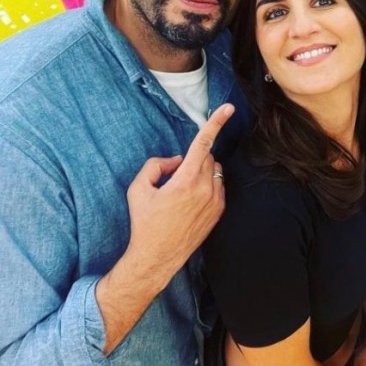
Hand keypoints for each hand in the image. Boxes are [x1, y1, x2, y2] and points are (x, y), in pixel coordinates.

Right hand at [124, 104, 233, 288]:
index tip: (228, 108)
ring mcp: (215, 200)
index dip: (216, 122)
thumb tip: (177, 160)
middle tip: (174, 178)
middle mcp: (205, 188)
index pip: (203, 143)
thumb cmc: (145, 222)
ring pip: (214, 171)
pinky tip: (189, 202)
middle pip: (207, 157)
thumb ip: (156, 165)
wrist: (157, 257)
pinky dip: (207, 186)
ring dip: (201, 172)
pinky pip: (218, 186)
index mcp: (186, 180)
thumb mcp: (138, 189)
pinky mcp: (219, 210)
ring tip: (181, 193)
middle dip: (193, 159)